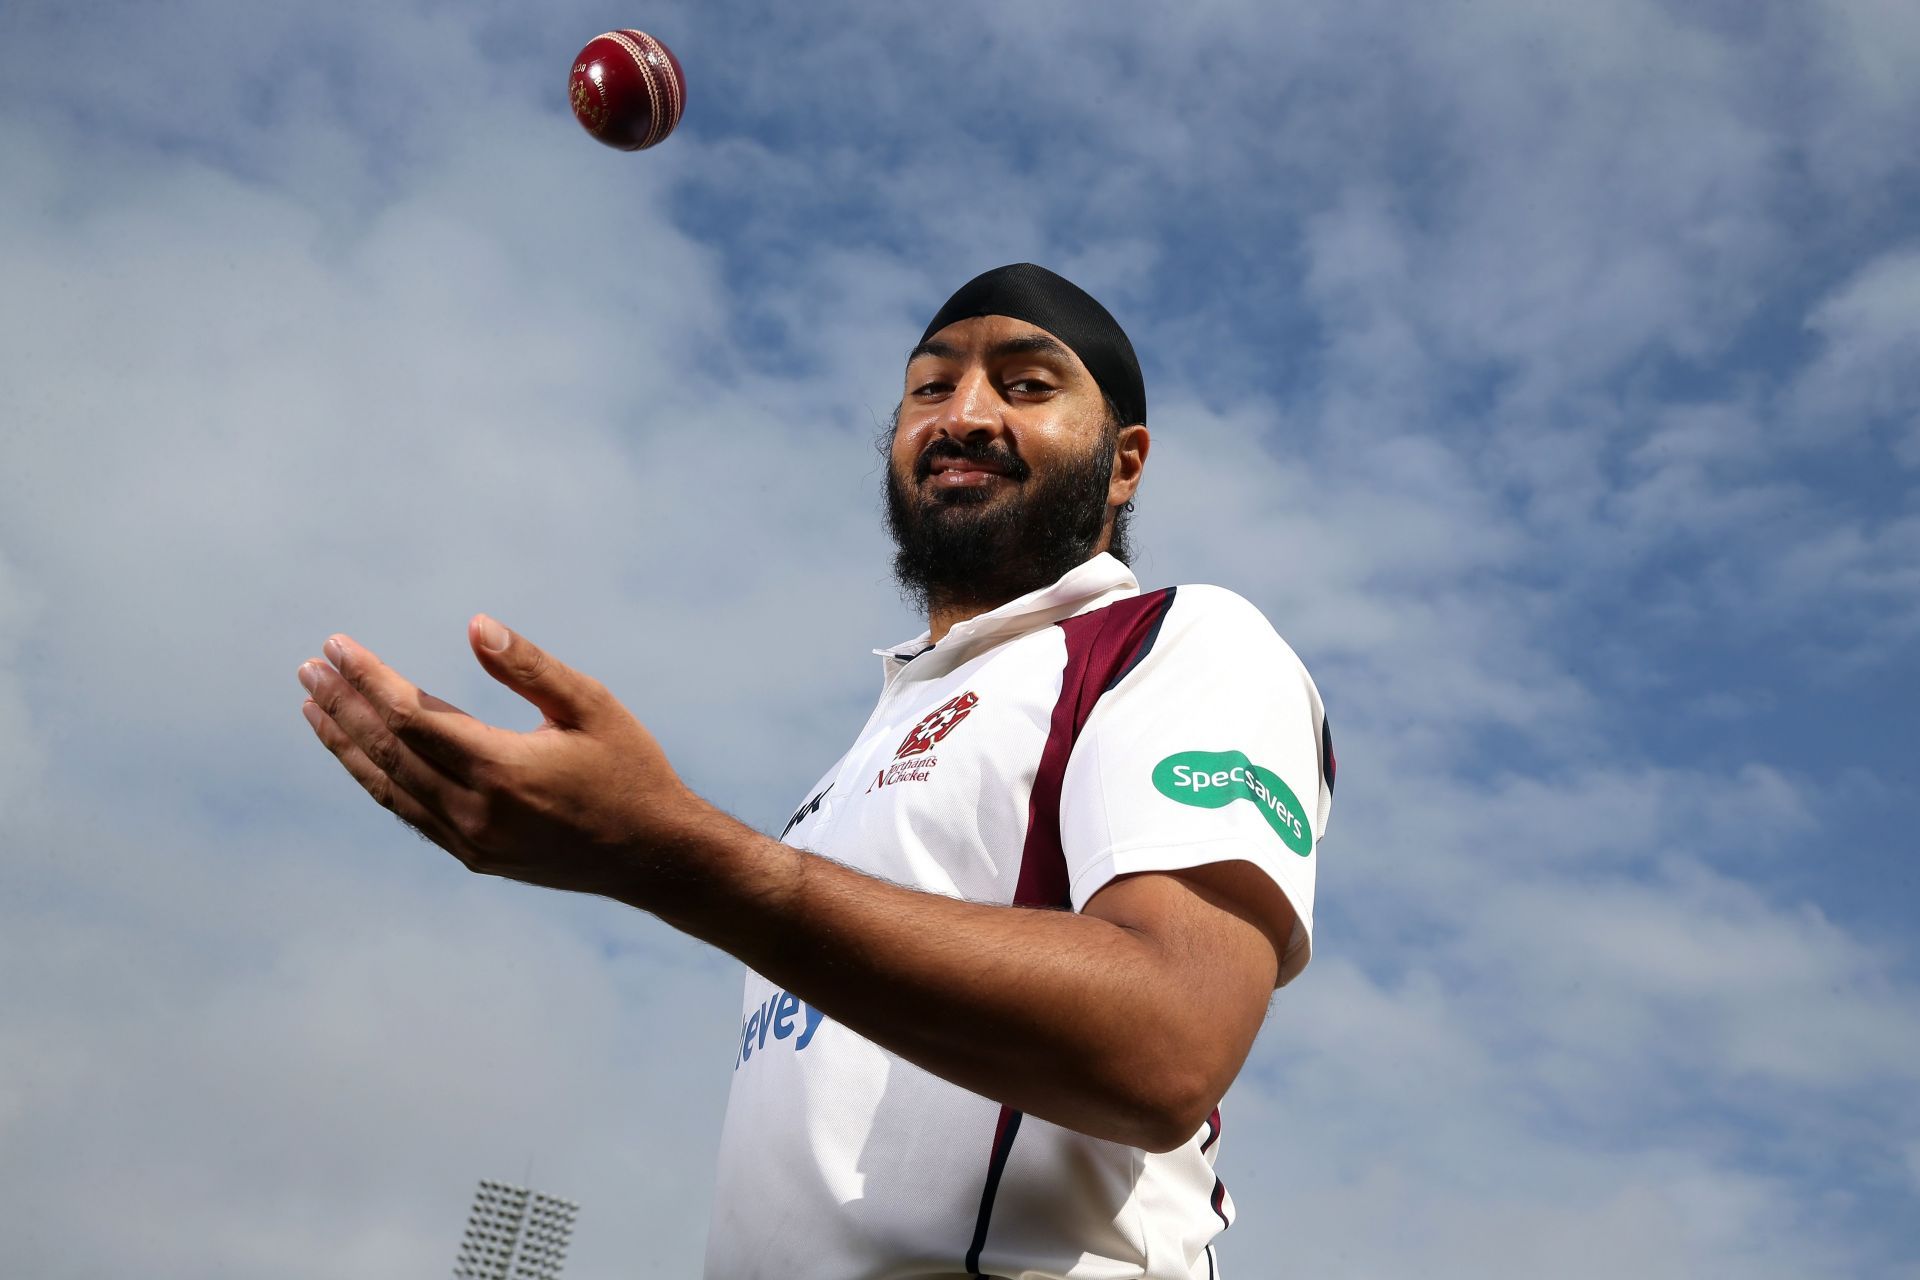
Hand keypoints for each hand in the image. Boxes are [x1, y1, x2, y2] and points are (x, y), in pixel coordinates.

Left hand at [297, 615, 696, 898]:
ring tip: (313, 706)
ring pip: (389, 787)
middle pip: (387, 751)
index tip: (338, 646)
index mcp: (503, 770)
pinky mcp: (475, 857)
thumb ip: (531, 667)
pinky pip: (410, 813)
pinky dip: (378, 779)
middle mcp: (476, 812)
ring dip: (347, 745)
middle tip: (309, 666)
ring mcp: (471, 841)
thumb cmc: (631, 770)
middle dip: (343, 705)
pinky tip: (360, 755)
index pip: (410, 717)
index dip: (368, 679)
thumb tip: (475, 626)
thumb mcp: (592, 707)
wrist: (654, 856)